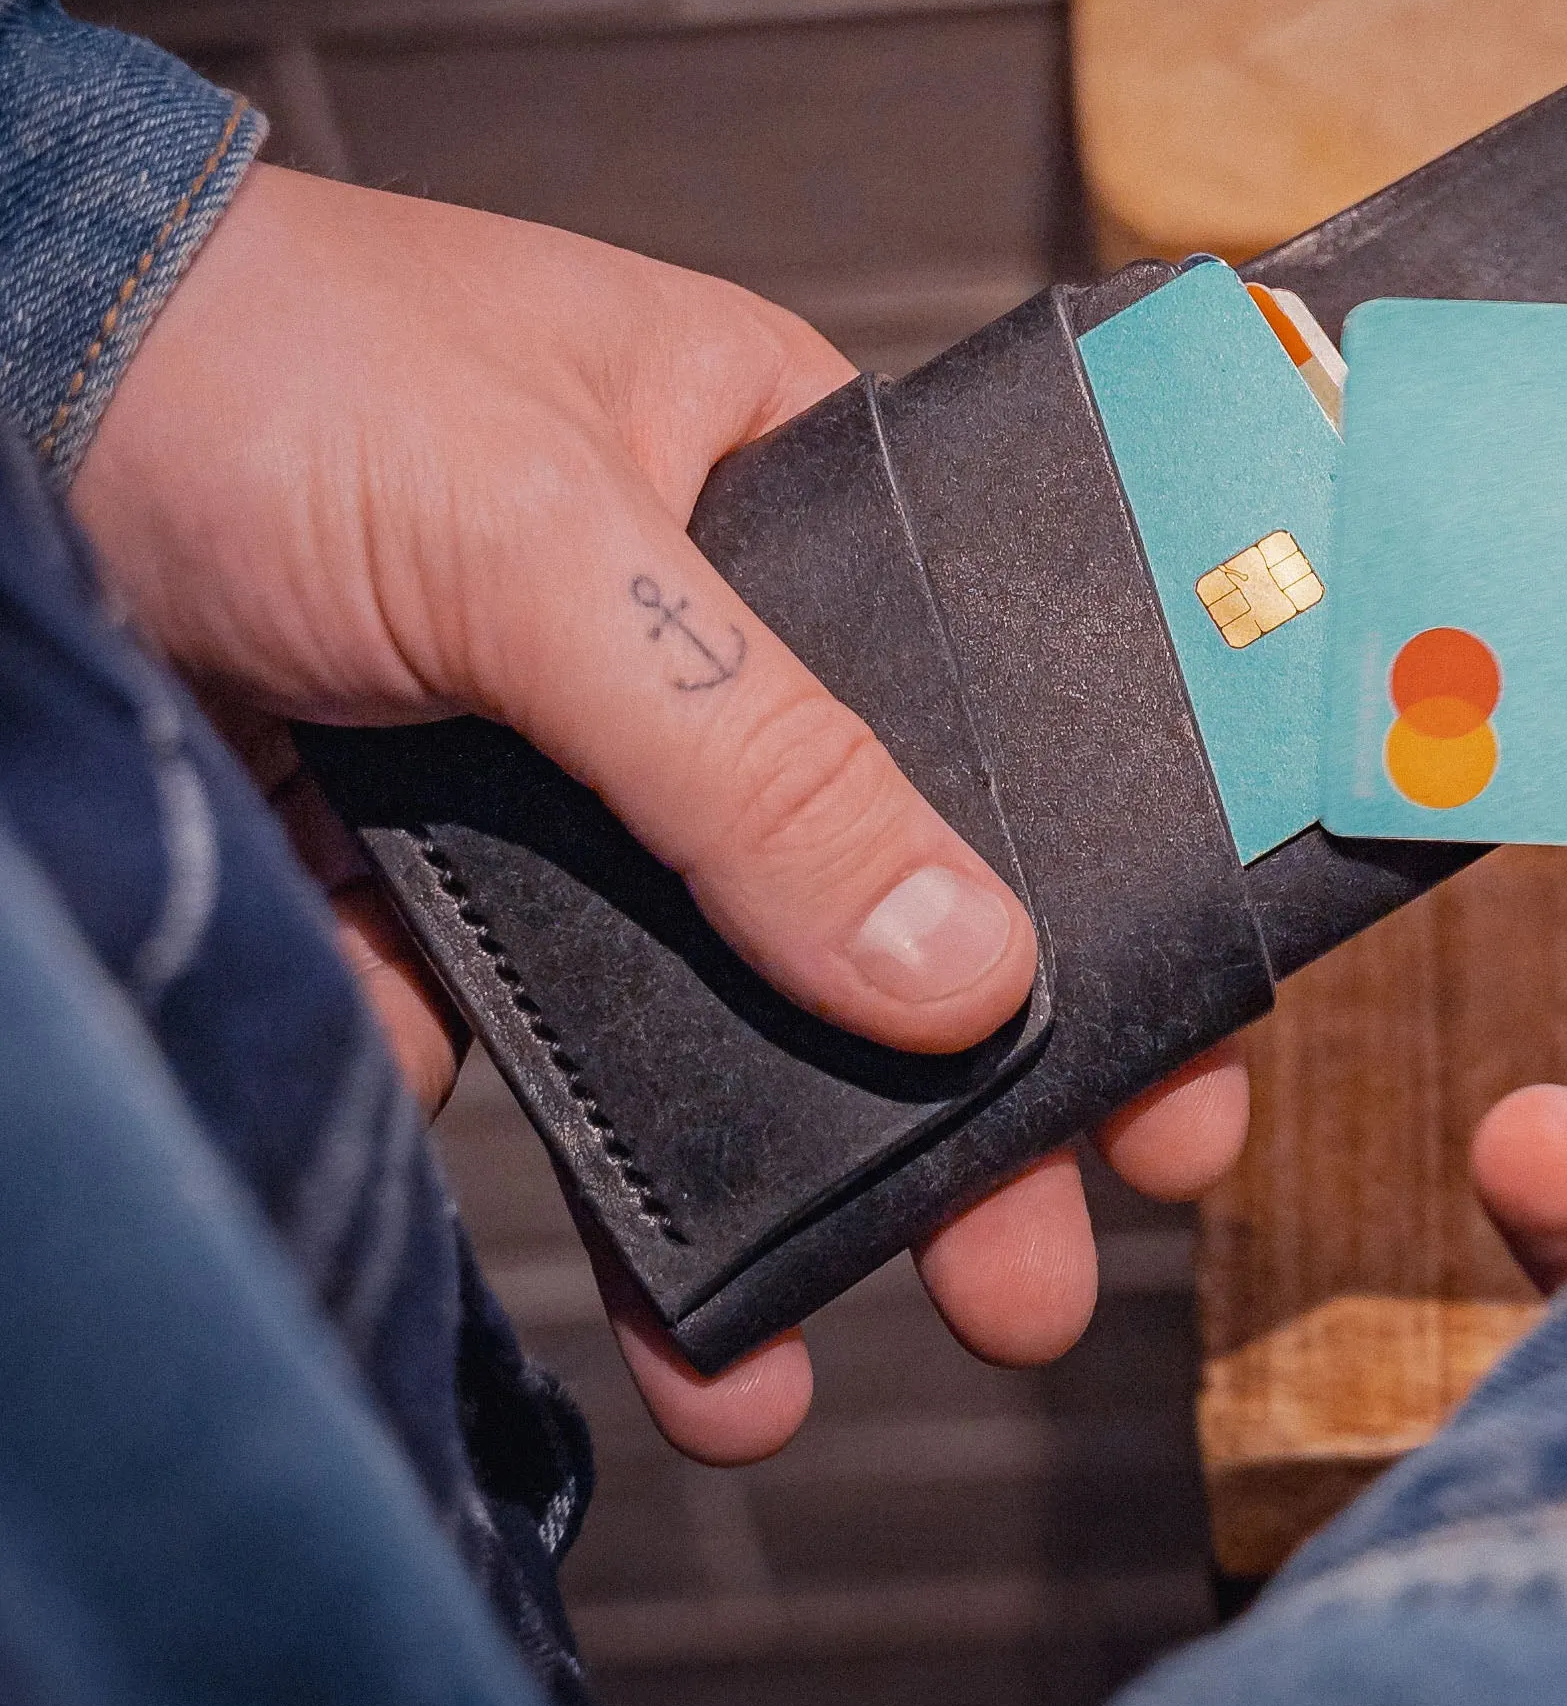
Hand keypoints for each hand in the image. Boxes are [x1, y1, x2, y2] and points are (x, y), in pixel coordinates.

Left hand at [73, 165, 1248, 1460]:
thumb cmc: (257, 358)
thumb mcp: (544, 540)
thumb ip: (754, 754)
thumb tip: (960, 966)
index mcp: (785, 497)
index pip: (1001, 712)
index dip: (1099, 895)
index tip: (1170, 1067)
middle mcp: (697, 644)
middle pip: (868, 894)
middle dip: (951, 1106)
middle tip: (1028, 1271)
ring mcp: (562, 769)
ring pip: (702, 998)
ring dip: (752, 1180)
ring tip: (787, 1348)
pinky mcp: (428, 872)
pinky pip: (517, 1034)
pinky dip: (524, 1134)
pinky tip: (524, 1178)